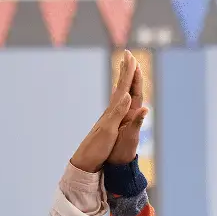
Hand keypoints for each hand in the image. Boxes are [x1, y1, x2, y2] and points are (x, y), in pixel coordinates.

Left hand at [70, 51, 140, 172]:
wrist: (85, 160)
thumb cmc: (97, 147)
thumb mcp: (109, 130)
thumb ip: (119, 113)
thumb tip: (127, 96)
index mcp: (114, 111)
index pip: (124, 87)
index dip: (128, 72)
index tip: (130, 56)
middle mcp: (112, 111)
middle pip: (121, 87)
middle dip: (126, 71)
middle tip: (127, 54)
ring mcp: (110, 117)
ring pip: (119, 94)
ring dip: (123, 80)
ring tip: (124, 69)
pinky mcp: (109, 124)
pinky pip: (117, 105)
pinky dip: (121, 96)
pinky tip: (119, 95)